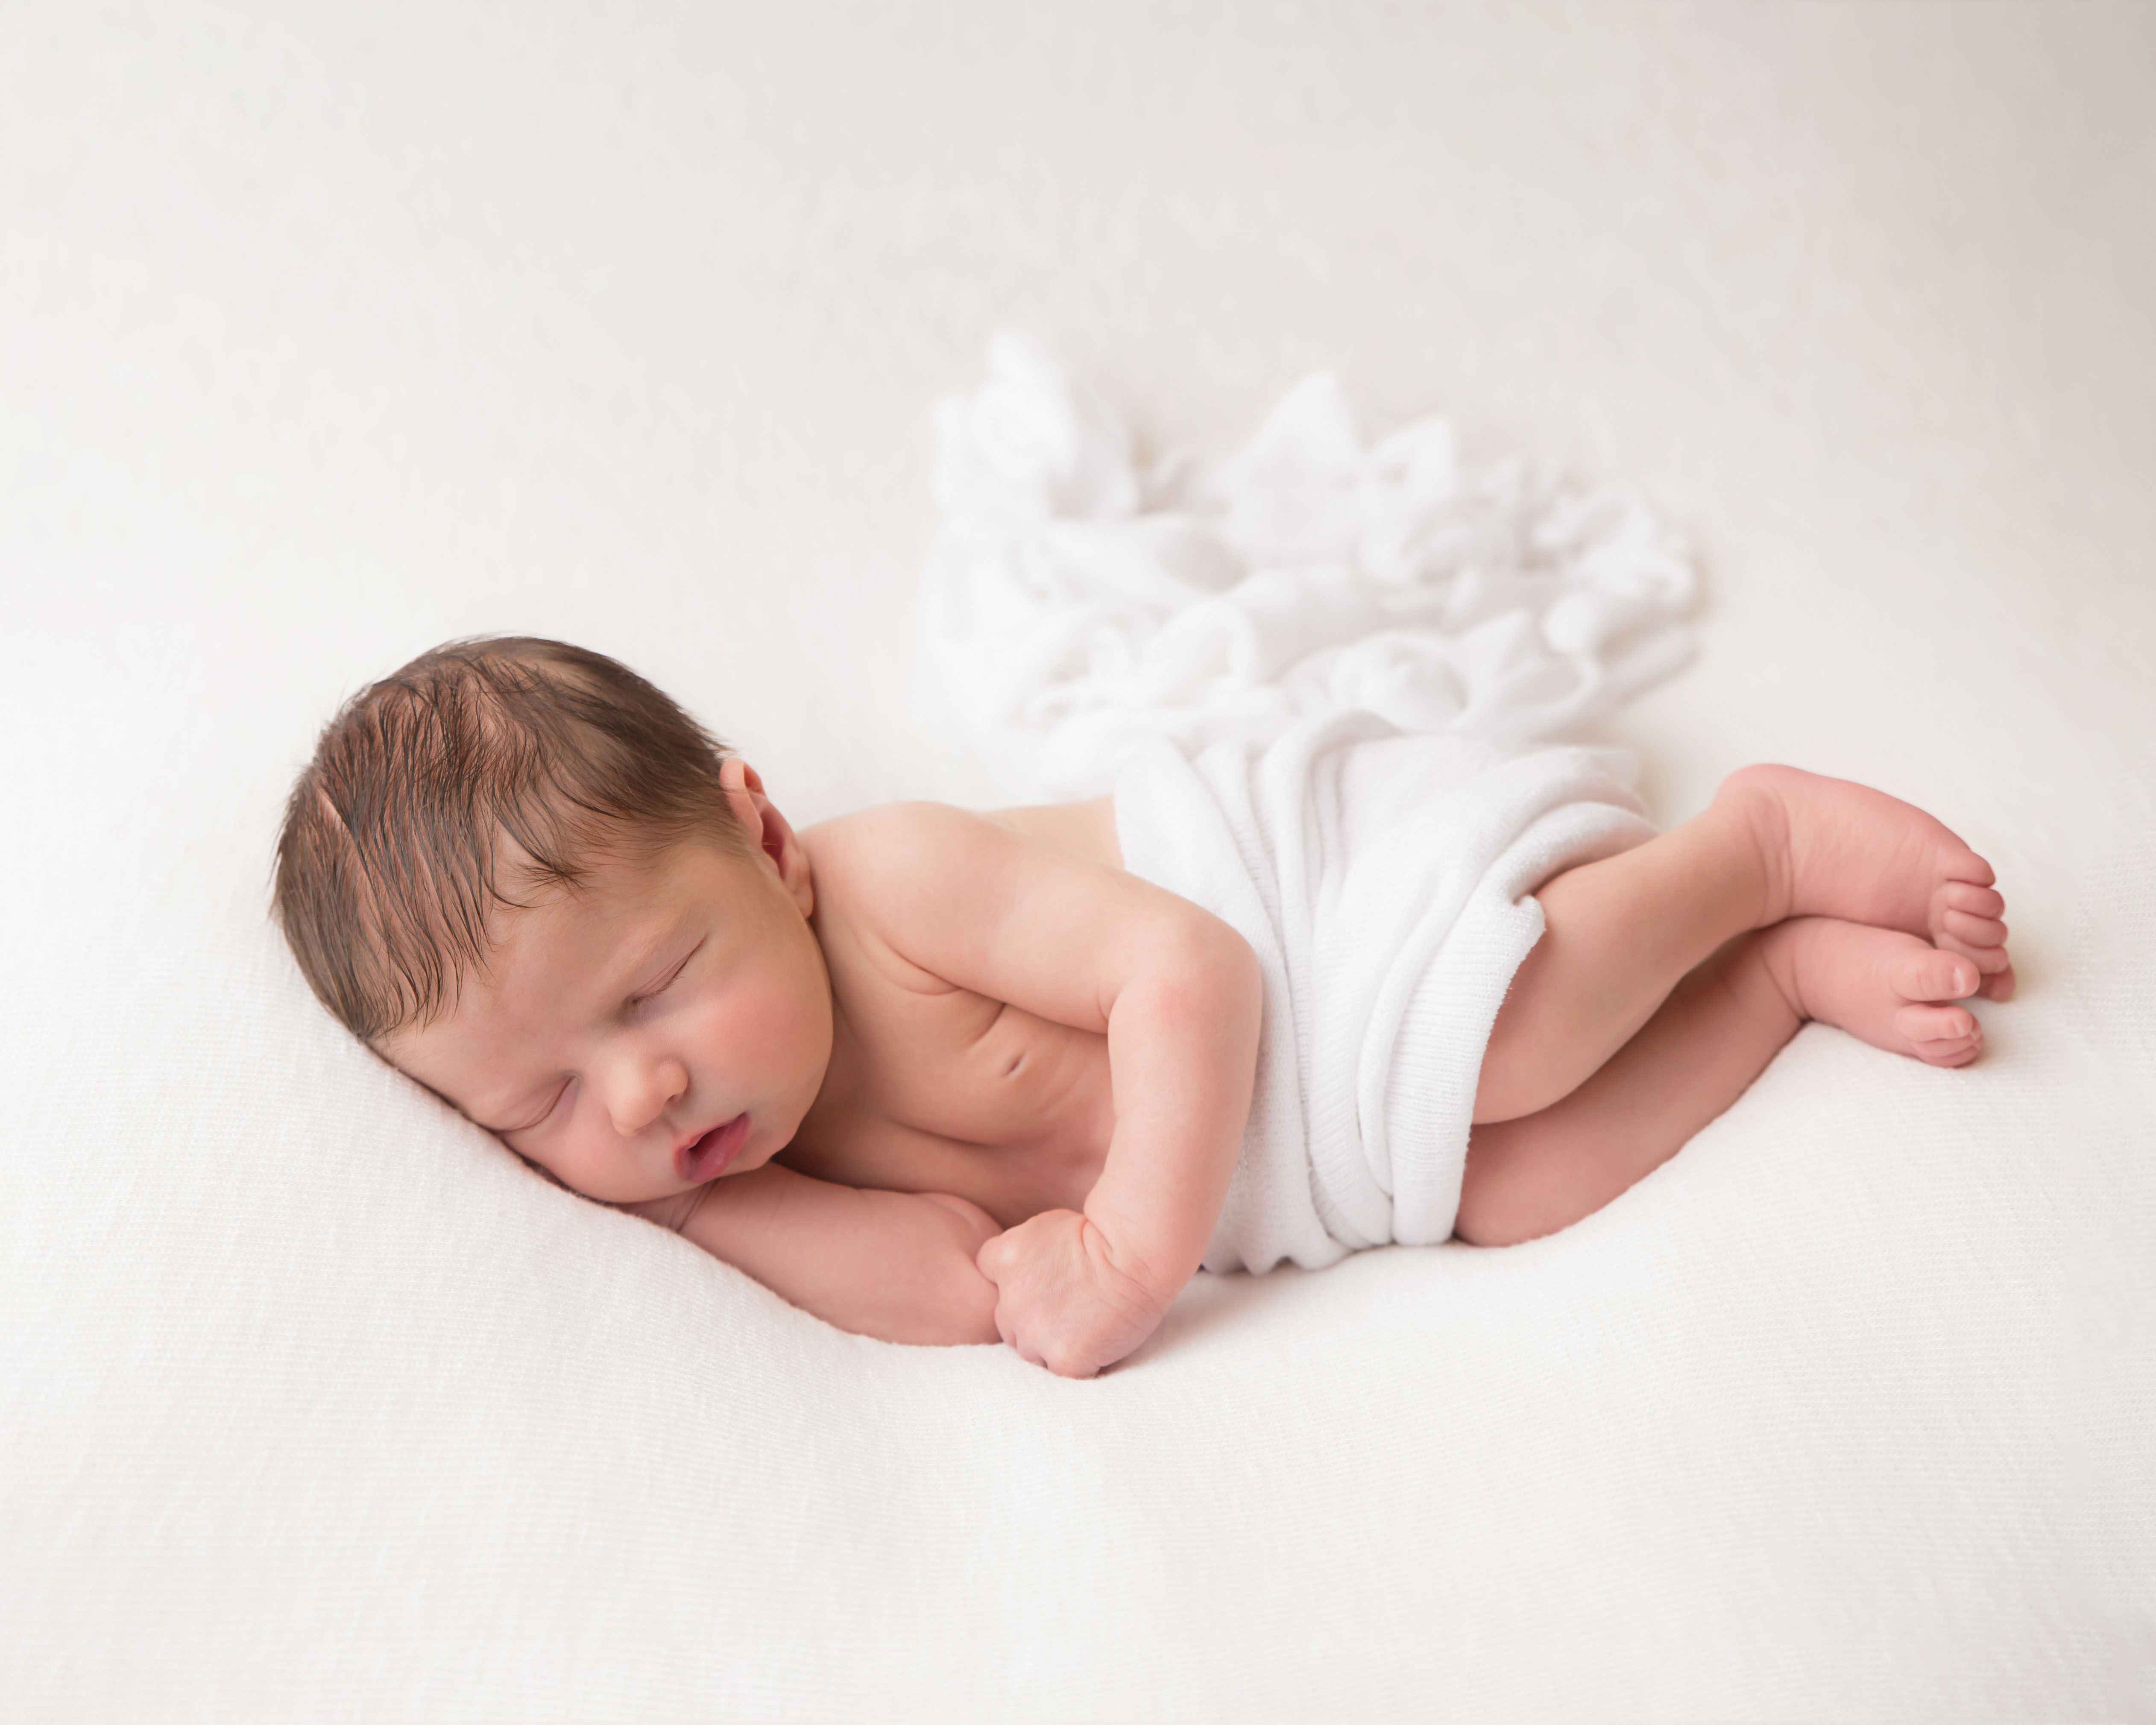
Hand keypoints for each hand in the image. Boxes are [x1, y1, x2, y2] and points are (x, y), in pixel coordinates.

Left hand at [975, 1210, 1168, 1377]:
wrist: (1136, 1255)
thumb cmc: (1101, 1236)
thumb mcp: (1046, 1227)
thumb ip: (1022, 1254)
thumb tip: (1017, 1275)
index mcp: (1005, 1259)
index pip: (989, 1274)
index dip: (1014, 1279)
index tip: (1040, 1278)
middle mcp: (1011, 1299)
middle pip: (1006, 1321)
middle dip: (1029, 1318)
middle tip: (1065, 1309)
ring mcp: (1035, 1332)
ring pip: (1028, 1352)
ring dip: (1048, 1344)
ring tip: (1082, 1327)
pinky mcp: (1063, 1358)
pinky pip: (1058, 1372)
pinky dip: (1075, 1362)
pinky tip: (1094, 1344)